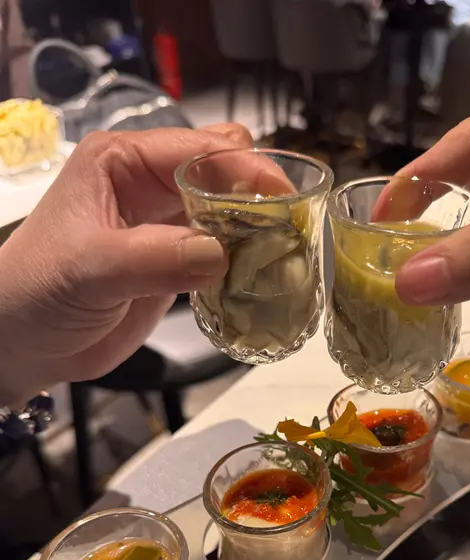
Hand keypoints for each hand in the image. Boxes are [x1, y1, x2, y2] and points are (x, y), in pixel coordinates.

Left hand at [0, 124, 289, 405]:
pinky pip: (224, 250)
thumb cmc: (38, 293)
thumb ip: (154, 259)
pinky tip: (263, 276)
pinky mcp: (177, 262)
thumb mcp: (89, 269)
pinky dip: (247, 260)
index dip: (246, 169)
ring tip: (285, 253)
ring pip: (229, 209)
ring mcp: (165, 224)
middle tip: (286, 228)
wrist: (24, 343)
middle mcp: (148, 184)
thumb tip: (220, 255)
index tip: (285, 199)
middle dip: (257, 193)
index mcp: (123, 162)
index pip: (199, 149)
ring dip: (257, 228)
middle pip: (223, 170)